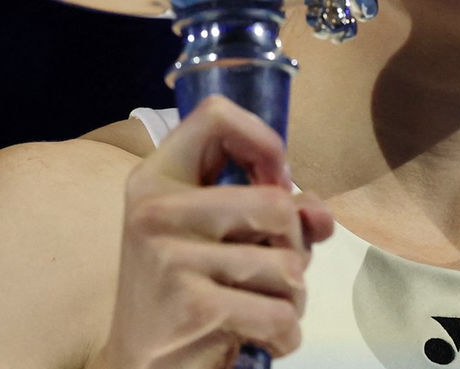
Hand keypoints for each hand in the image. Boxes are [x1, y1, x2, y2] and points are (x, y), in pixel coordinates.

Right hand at [91, 96, 333, 368]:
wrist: (139, 368)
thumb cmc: (187, 292)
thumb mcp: (223, 238)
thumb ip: (276, 213)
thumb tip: (320, 217)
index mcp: (155, 180)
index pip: (215, 115)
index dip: (264, 142)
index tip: (274, 180)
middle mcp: (155, 212)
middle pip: (277, 203)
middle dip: (293, 247)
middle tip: (267, 272)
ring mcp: (171, 259)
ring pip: (288, 265)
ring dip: (291, 297)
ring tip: (256, 307)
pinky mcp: (194, 308)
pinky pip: (282, 314)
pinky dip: (284, 335)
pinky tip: (254, 339)